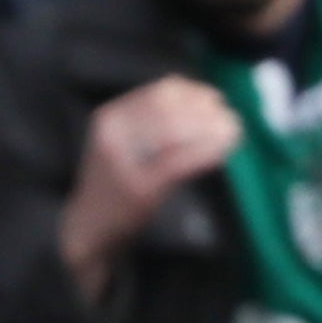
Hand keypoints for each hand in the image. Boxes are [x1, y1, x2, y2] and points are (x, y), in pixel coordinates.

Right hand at [57, 76, 243, 300]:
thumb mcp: (123, 144)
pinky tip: (223, 152)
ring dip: (210, 129)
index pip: (159, 92)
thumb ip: (152, 123)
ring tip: (233, 132)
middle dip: (207, 111)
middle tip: (232, 119)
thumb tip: (202, 100)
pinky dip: (206, 152)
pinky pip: (180, 161)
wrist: (87, 230)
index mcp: (111, 117)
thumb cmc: (112, 187)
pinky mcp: (139, 188)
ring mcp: (124, 161)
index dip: (194, 92)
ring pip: (176, 132)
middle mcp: (114, 133)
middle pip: (171, 109)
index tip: (217, 99)